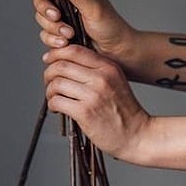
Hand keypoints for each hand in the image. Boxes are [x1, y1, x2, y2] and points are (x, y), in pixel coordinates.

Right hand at [31, 0, 136, 62]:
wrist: (117, 53)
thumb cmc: (112, 27)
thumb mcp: (93, 6)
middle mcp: (65, 3)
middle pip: (40, 1)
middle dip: (47, 11)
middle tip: (59, 17)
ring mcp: (62, 19)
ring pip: (41, 20)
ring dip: (53, 29)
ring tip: (70, 35)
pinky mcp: (60, 35)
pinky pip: (46, 36)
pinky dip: (53, 40)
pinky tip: (66, 43)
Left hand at [43, 44, 151, 162]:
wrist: (137, 135)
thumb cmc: (123, 110)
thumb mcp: (115, 80)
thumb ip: (95, 69)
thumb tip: (65, 60)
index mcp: (108, 67)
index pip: (74, 50)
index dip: (56, 53)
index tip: (49, 59)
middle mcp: (101, 78)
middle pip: (61, 65)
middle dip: (48, 73)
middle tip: (48, 82)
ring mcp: (93, 95)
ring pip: (56, 83)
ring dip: (49, 91)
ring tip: (53, 97)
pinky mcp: (85, 113)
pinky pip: (57, 101)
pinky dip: (52, 104)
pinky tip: (57, 108)